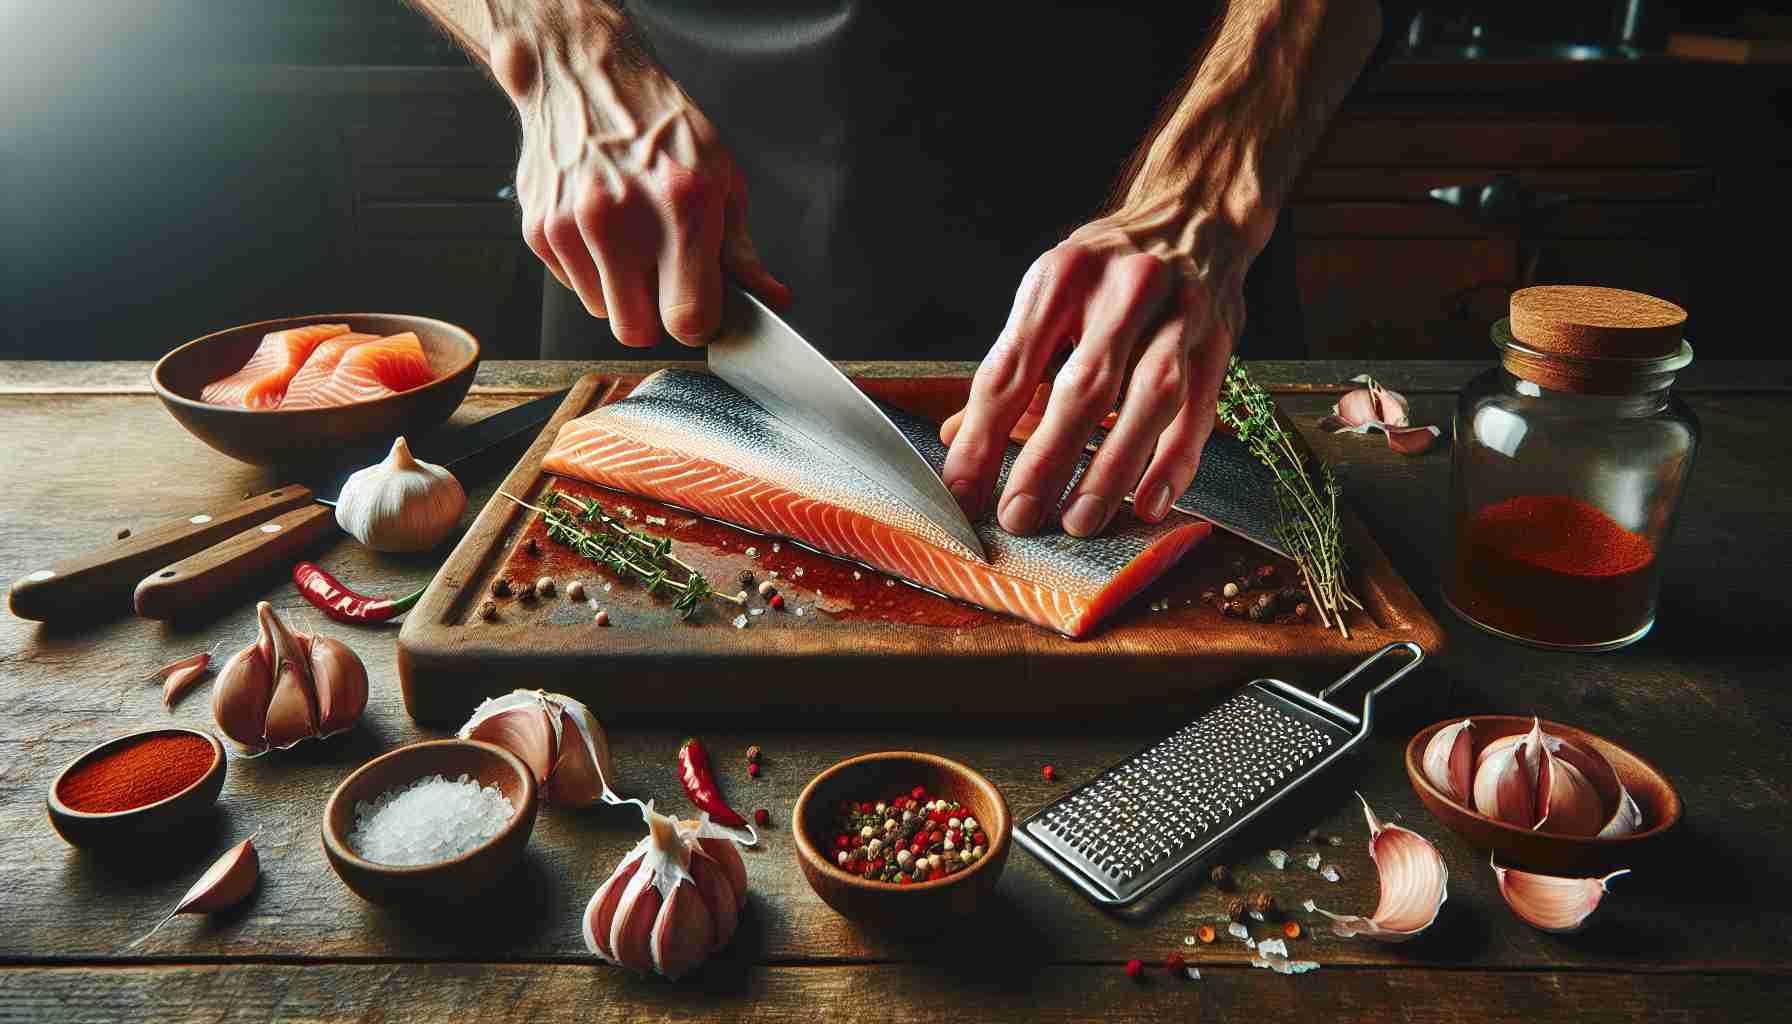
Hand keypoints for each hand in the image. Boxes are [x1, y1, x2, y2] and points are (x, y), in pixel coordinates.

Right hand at [491, 19, 788, 346]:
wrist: (583, 75)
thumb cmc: (661, 125)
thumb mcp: (722, 177)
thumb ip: (741, 251)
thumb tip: (771, 300)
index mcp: (680, 205)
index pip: (687, 318)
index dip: (698, 323)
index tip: (701, 309)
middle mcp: (620, 218)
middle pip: (635, 330)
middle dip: (655, 317)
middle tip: (665, 281)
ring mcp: (572, 225)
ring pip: (601, 311)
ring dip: (621, 292)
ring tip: (632, 240)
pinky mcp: (538, 229)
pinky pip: (572, 284)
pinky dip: (590, 269)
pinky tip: (602, 228)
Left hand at [941, 195, 1262, 537]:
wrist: (1195, 214)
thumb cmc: (1107, 270)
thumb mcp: (1050, 299)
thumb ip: (1011, 370)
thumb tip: (959, 440)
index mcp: (1062, 276)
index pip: (1013, 368)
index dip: (983, 437)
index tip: (961, 493)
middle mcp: (1124, 289)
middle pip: (1083, 386)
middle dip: (1047, 459)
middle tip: (1018, 518)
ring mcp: (1180, 314)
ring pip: (1150, 399)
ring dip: (1113, 467)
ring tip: (1080, 521)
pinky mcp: (1220, 341)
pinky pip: (1199, 412)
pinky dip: (1173, 463)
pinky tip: (1147, 503)